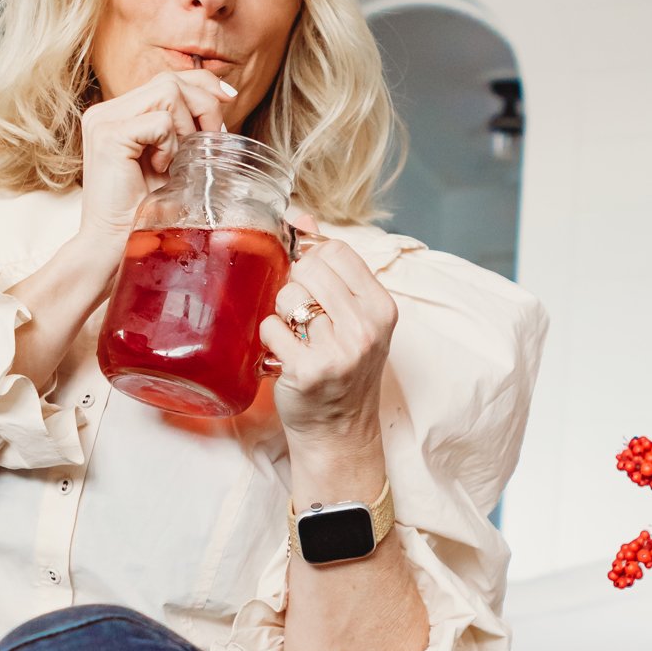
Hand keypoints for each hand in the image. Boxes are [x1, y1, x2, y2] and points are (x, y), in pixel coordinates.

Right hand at [76, 65, 236, 250]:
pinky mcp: (108, 136)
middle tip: (212, 141)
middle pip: (171, 79)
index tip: (229, 98)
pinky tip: (161, 170)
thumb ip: (185, 131)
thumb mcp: (172, 163)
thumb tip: (223, 104)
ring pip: (167, 92)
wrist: (111, 245)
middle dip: (204, 107)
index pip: (168, 77)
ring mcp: (103, 120)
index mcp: (119, 113)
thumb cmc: (141, 212)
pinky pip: (159, 123)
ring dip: (186, 128)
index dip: (203, 82)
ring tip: (178, 161)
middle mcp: (107, 111)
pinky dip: (170, 146)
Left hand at [262, 217, 398, 452]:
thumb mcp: (353, 317)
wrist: (340, 433)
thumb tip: (302, 217)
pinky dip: (270, 340)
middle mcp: (366, 327)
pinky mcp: (307, 370)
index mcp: (381, 308)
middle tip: (303, 317)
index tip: (311, 282)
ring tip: (297, 338)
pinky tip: (285, 356)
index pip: (337, 251)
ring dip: (282, 314)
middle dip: (296, 286)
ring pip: (288, 296)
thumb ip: (332, 267)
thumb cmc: (344, 371)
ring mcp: (338, 350)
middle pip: (309, 268)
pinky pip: (271, 327)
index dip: (313, 260)